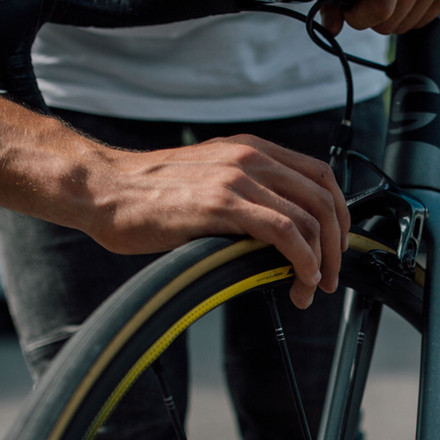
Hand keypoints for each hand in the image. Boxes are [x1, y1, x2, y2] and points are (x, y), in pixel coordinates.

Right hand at [92, 136, 349, 308]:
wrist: (102, 190)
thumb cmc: (148, 196)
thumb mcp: (208, 184)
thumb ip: (245, 197)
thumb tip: (277, 236)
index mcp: (250, 150)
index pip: (320, 176)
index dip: (338, 215)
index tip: (334, 248)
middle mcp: (250, 158)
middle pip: (323, 198)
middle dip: (337, 245)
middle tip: (331, 278)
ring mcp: (238, 179)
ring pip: (309, 218)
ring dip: (320, 262)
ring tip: (311, 289)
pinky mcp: (224, 204)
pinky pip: (285, 232)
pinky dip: (303, 260)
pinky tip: (300, 279)